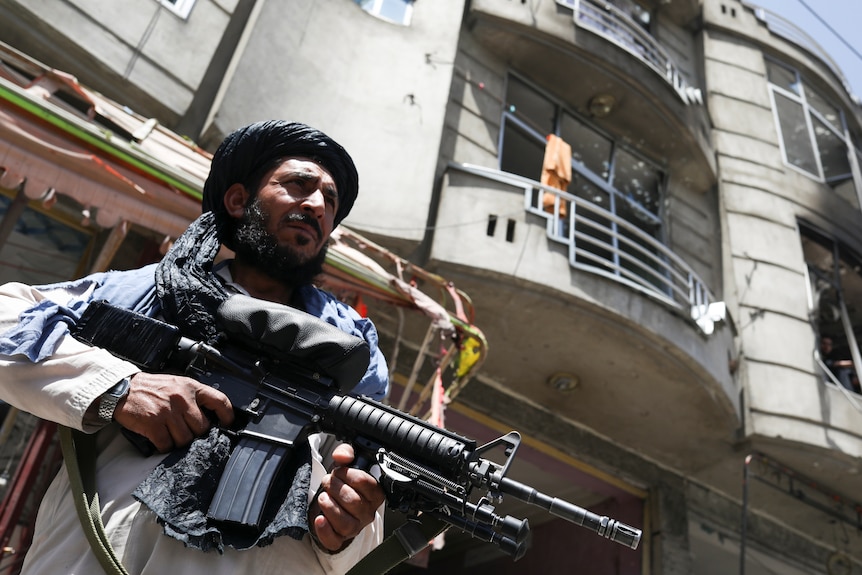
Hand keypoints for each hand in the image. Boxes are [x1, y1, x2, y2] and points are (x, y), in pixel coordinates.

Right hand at [112, 372, 233, 452]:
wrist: (122, 389)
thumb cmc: (151, 388)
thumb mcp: (177, 384)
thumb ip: (193, 396)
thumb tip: (209, 415)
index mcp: (191, 387)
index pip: (219, 401)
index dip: (227, 416)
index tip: (227, 424)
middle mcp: (182, 399)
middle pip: (202, 427)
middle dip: (196, 433)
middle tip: (186, 431)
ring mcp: (167, 413)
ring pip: (185, 439)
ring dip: (179, 441)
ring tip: (171, 435)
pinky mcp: (153, 425)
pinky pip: (167, 445)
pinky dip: (164, 447)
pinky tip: (161, 440)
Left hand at [309, 443, 384, 552]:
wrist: (333, 503)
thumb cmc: (343, 485)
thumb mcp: (346, 464)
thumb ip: (346, 453)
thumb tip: (341, 456)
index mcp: (375, 493)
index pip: (366, 483)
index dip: (348, 474)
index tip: (339, 471)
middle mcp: (368, 512)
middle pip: (354, 501)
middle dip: (336, 488)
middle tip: (328, 482)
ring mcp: (355, 527)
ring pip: (345, 522)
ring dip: (330, 507)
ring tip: (322, 497)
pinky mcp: (340, 539)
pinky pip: (334, 540)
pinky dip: (324, 530)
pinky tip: (319, 518)